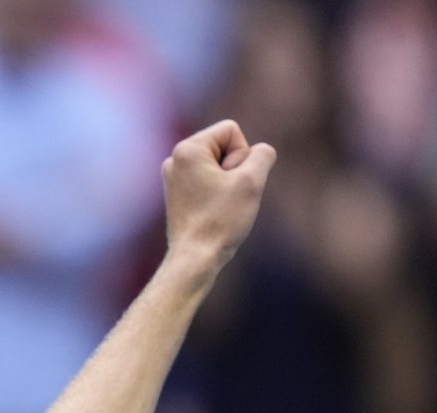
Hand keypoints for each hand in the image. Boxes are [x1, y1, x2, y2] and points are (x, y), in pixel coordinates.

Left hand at [161, 120, 275, 274]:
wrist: (194, 259)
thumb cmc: (220, 221)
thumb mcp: (252, 181)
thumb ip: (263, 155)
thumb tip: (259, 152)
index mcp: (187, 149)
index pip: (231, 130)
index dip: (242, 154)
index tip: (232, 182)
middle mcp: (174, 159)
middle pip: (224, 147)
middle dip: (235, 169)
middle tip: (226, 197)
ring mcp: (173, 178)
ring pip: (218, 166)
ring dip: (228, 183)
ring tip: (220, 207)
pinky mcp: (177, 195)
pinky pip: (209, 182)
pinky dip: (218, 194)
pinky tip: (214, 213)